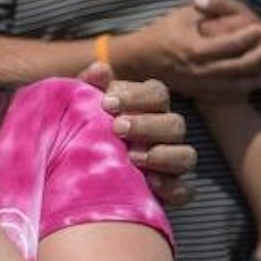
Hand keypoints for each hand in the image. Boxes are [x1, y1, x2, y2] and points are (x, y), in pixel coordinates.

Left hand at [77, 61, 195, 206]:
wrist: (74, 169)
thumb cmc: (82, 129)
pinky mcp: (170, 191)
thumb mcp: (81, 106)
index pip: (157, 94)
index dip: (136, 97)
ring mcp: (171, 162)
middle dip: (147, 126)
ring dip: (163, 155)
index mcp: (149, 106)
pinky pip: (184, 191)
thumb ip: (90, 86)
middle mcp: (165, 132)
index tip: (107, 104)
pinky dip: (172, 188)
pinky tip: (150, 184)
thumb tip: (101, 70)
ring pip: (186, 156)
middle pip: (175, 124)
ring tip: (133, 158)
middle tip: (118, 128)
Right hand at [117, 0, 260, 98]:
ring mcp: (197, 84)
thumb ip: (203, 10)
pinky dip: (237, 93)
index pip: (227, 44)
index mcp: (195, 49)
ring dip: (251, 81)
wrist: (140, 60)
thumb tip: (219, 1)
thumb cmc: (161, 33)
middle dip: (255, 61)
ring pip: (230, 86)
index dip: (245, 37)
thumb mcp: (180, 16)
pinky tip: (250, 88)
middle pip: (234, 67)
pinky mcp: (196, 92)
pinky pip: (220, 96)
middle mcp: (198, 70)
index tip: (259, 28)